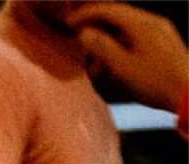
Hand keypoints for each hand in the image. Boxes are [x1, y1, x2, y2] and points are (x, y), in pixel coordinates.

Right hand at [71, 3, 188, 110]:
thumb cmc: (156, 82)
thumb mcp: (122, 67)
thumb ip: (102, 47)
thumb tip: (85, 33)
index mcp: (142, 25)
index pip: (109, 10)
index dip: (86, 15)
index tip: (69, 23)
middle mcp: (153, 23)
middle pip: (118, 20)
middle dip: (96, 33)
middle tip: (80, 49)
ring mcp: (162, 33)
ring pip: (127, 32)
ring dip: (108, 46)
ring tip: (96, 70)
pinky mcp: (165, 45)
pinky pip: (138, 41)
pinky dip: (121, 50)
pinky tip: (114, 69)